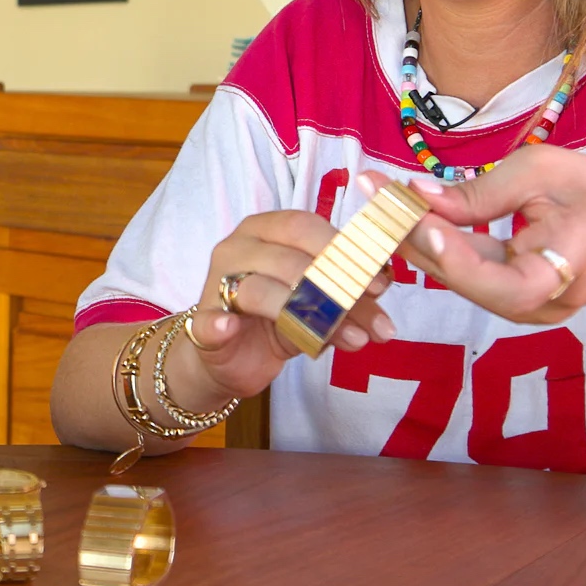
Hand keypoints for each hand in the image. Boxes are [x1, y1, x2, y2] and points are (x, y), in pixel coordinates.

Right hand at [175, 208, 396, 400]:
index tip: (380, 284)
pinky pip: (210, 321)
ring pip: (260, 291)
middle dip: (336, 289)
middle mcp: (238, 247)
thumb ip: (348, 292)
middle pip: (288, 258)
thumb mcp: (320, 303)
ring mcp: (216, 283)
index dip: (344, 251)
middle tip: (374, 319)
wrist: (231, 359)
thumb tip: (383, 284)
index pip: (305, 226)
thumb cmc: (278, 319)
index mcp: (266, 230)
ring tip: (352, 340)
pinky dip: (219, 325)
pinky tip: (231, 328)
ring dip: (308, 319)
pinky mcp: (202, 322)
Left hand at [394, 150, 585, 322]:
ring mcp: (525, 308)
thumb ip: (483, 191)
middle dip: (416, 239)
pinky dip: (434, 246)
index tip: (420, 221)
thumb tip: (418, 195)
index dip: (460, 261)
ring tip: (379, 200)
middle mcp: (542, 302)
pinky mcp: (509, 299)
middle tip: (375, 195)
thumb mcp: (548, 172)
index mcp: (567, 269)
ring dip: (416, 243)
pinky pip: (466, 275)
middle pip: (469, 283)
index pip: (507, 284)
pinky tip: (403, 216)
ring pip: (461, 281)